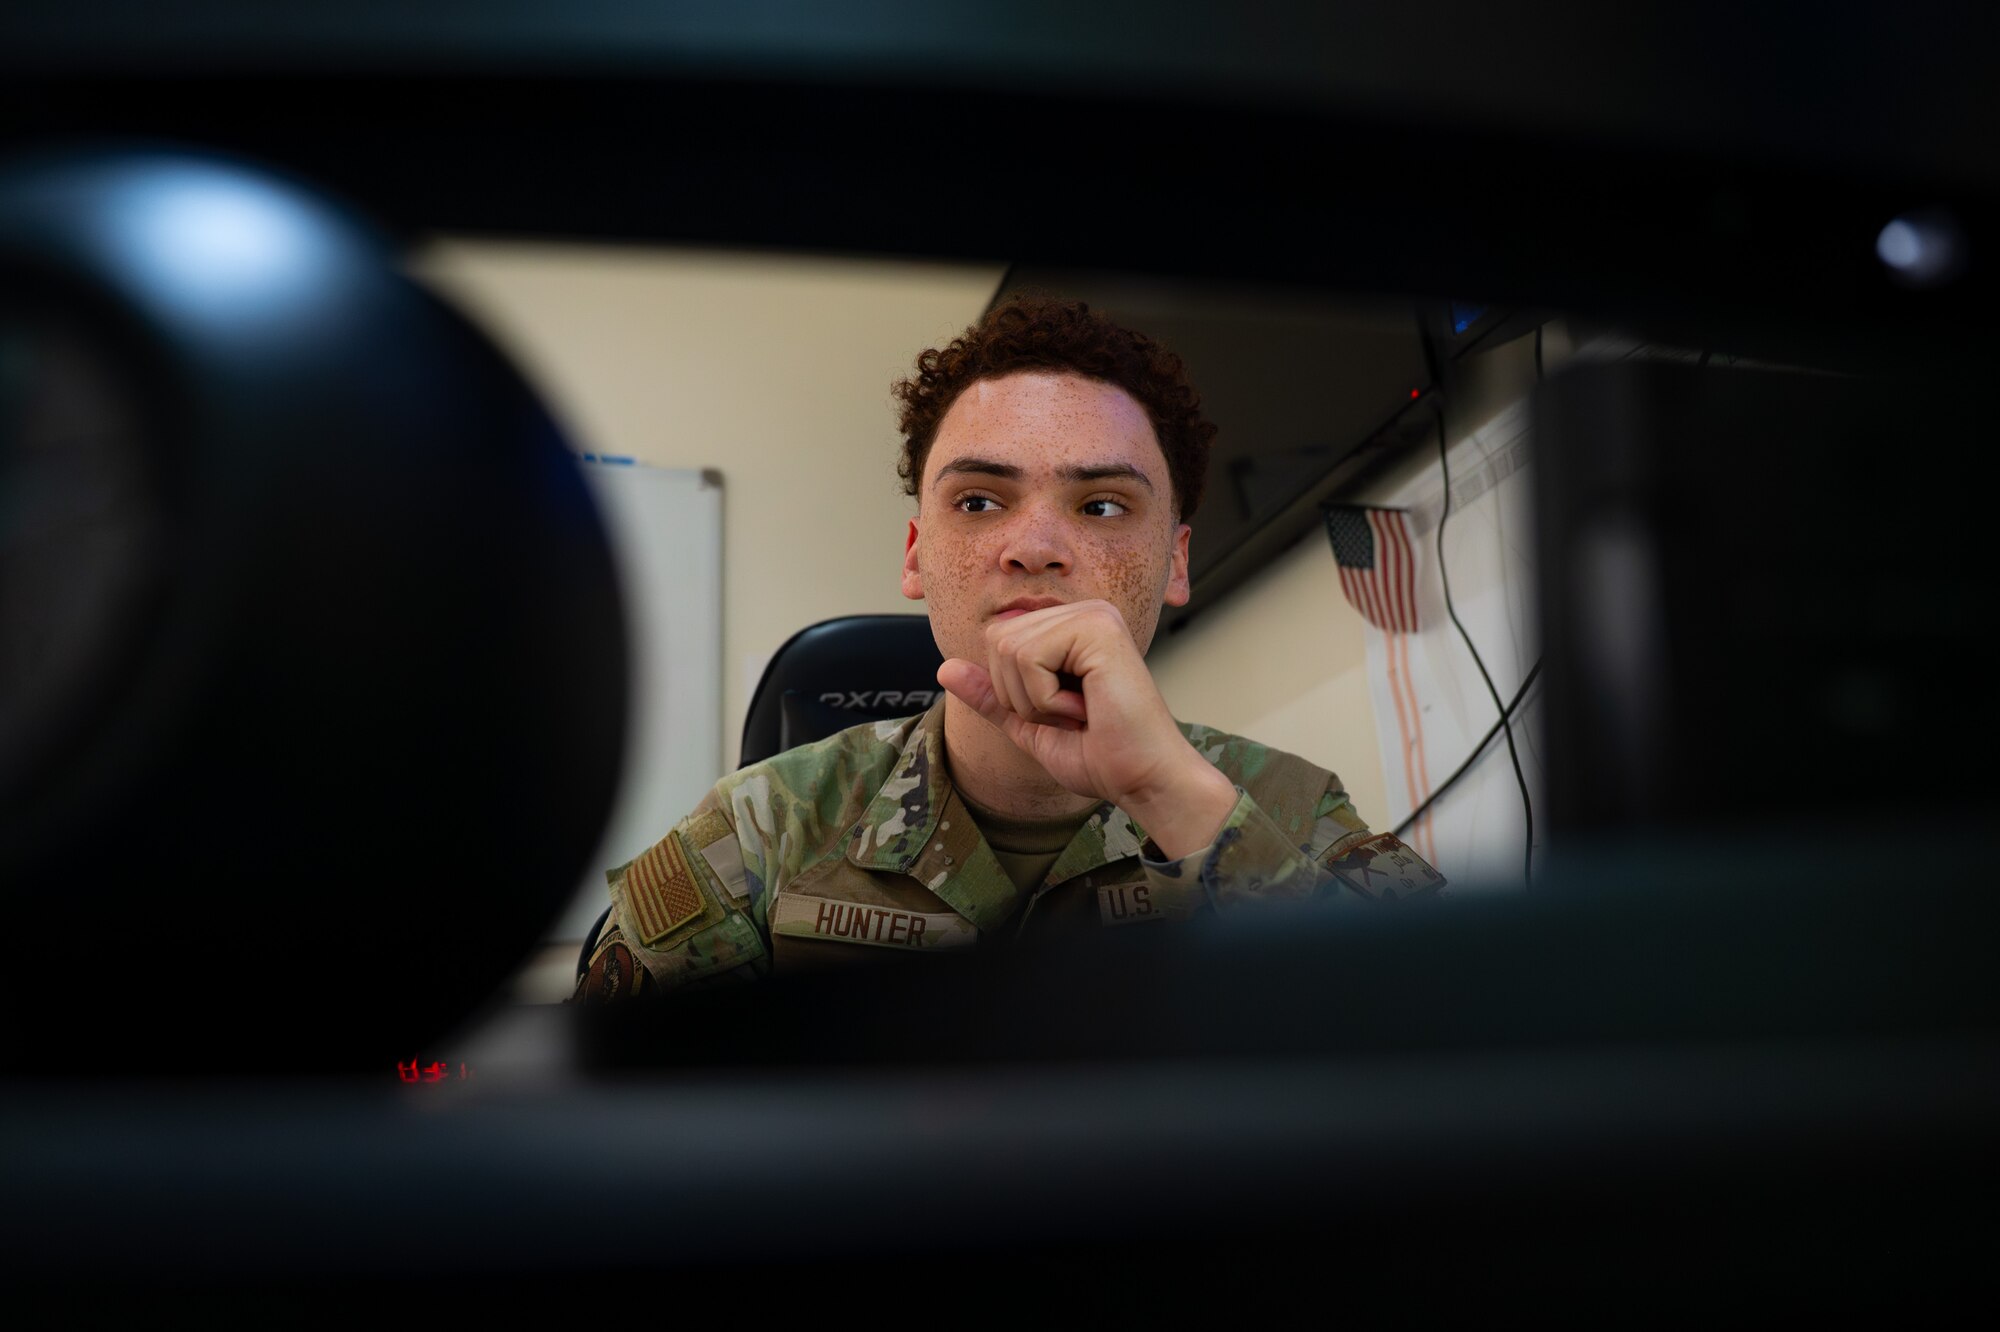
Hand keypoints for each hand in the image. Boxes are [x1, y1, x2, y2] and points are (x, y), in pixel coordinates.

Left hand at [937, 599, 1237, 856]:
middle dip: (1019, 694)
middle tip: (1069, 714)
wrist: (1142, 779)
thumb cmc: (1101, 756)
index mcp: (1072, 627)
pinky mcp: (1098, 629)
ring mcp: (1094, 615)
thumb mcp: (1030, 724)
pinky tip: (1086, 707)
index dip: (1012, 691)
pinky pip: (1029, 658)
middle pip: (997, 640)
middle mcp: (1085, 611)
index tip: (1061, 712)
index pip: (997, 641)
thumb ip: (991, 695)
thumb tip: (944, 668)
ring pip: (1008, 648)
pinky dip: (1046, 698)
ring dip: (1034, 699)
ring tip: (1080, 711)